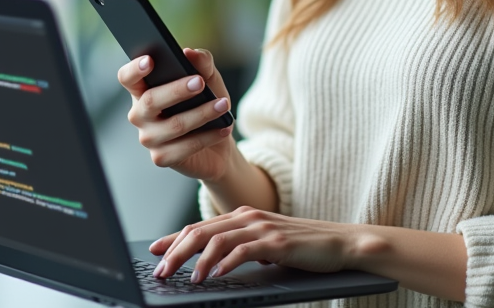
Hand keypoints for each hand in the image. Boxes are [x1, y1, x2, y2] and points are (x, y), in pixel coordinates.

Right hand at [117, 48, 236, 181]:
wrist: (218, 137)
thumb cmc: (206, 101)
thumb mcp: (209, 78)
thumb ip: (202, 62)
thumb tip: (191, 53)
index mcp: (144, 89)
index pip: (128, 77)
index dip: (134, 69)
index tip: (150, 60)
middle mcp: (140, 114)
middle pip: (150, 100)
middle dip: (176, 90)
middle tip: (200, 82)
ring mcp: (148, 138)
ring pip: (173, 125)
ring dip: (202, 114)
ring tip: (223, 105)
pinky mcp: (161, 158)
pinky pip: (184, 148)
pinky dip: (207, 136)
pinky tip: (223, 128)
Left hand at [149, 206, 357, 281]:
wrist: (340, 243)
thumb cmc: (302, 247)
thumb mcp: (265, 244)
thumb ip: (241, 247)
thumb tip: (214, 265)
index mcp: (242, 216)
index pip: (199, 226)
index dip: (173, 239)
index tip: (153, 252)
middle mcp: (248, 217)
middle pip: (201, 231)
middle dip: (175, 251)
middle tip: (160, 271)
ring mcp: (262, 227)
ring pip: (217, 240)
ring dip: (197, 261)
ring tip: (186, 279)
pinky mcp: (276, 242)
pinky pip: (244, 250)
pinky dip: (226, 263)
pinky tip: (216, 276)